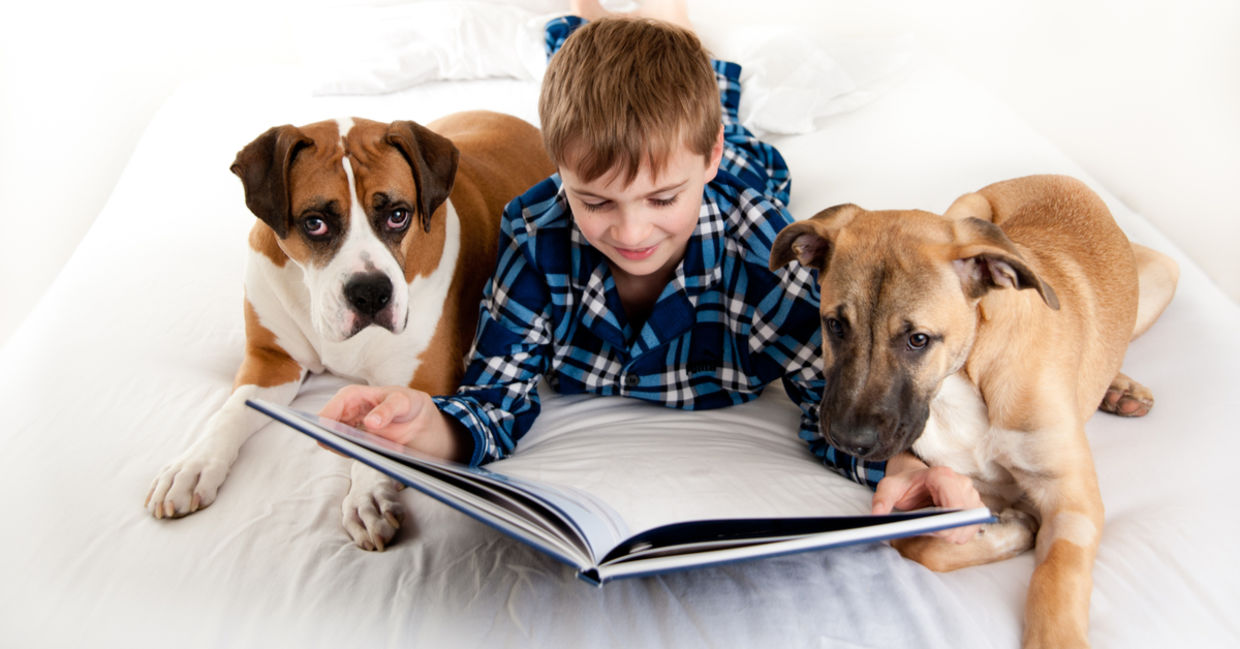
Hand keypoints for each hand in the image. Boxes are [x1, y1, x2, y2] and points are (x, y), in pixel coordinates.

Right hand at [319, 385, 468, 461]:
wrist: (419, 420)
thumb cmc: (409, 404)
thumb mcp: (403, 402)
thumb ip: (388, 409)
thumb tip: (371, 422)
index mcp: (351, 397)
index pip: (329, 410)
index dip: (325, 423)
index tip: (329, 434)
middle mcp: (346, 413)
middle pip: (327, 429)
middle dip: (331, 438)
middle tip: (343, 445)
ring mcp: (349, 430)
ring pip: (334, 442)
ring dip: (343, 448)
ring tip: (362, 448)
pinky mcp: (356, 444)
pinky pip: (348, 451)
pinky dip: (354, 454)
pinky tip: (366, 453)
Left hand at [872, 452, 983, 543]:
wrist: (917, 480)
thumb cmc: (905, 483)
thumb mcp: (888, 487)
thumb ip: (881, 499)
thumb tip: (877, 516)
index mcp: (943, 475)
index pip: (955, 505)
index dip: (944, 523)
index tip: (930, 529)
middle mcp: (963, 483)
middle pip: (963, 518)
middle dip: (945, 529)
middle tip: (926, 527)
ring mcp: (972, 496)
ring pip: (968, 526)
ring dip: (951, 532)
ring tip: (933, 525)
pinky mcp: (975, 508)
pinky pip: (971, 529)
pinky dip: (957, 533)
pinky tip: (942, 527)